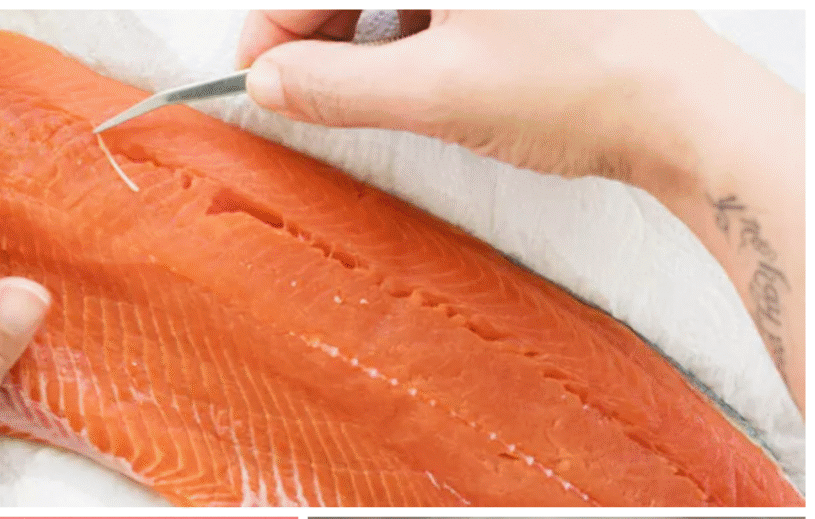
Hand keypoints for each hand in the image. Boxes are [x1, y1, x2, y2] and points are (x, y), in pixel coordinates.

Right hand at [238, 11, 803, 411]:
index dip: (271, 24)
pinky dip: (397, 33)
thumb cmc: (570, 84)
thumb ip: (336, 85)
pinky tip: (404, 69)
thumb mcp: (436, 92)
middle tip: (298, 91)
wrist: (668, 103)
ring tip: (355, 87)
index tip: (255, 75)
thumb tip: (268, 81)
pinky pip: (421, 2)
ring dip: (353, 35)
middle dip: (310, 31)